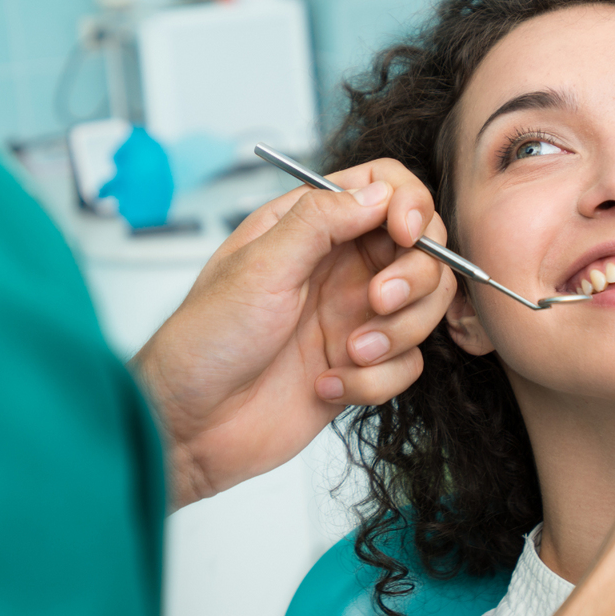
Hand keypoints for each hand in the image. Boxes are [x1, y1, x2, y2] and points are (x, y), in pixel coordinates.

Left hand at [129, 159, 454, 509]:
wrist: (191, 427)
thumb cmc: (205, 342)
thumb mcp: (259, 267)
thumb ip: (321, 221)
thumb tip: (379, 193)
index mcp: (309, 228)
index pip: (383, 188)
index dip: (409, 205)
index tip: (405, 234)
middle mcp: (338, 267)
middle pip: (419, 249)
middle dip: (413, 276)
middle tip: (378, 301)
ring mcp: (353, 317)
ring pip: (423, 307)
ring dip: (397, 333)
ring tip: (350, 353)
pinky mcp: (360, 367)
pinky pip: (406, 364)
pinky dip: (376, 380)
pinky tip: (326, 385)